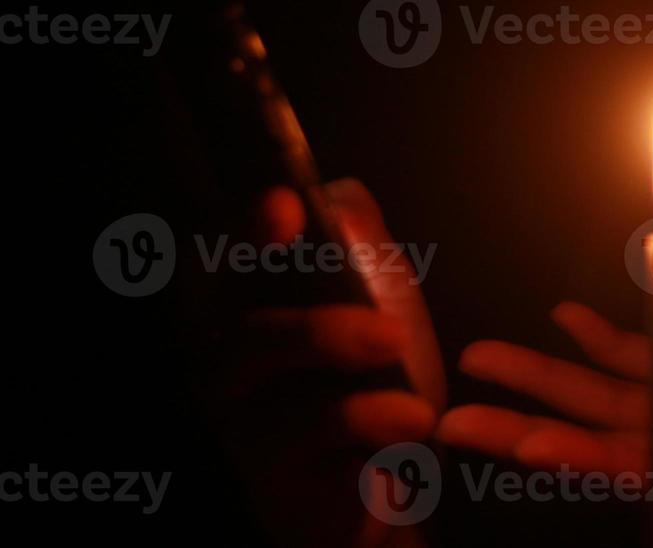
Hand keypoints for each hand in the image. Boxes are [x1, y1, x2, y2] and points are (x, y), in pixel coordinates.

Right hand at [196, 179, 441, 547]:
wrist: (386, 477)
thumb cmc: (373, 378)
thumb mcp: (381, 299)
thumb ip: (361, 244)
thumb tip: (339, 194)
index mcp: (249, 305)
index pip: (224, 255)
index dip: (245, 229)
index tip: (284, 206)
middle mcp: (228, 361)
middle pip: (242, 330)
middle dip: (313, 326)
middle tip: (390, 332)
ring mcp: (244, 422)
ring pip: (272, 394)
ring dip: (346, 382)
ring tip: (407, 380)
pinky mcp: (271, 477)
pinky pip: (308, 447)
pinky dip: (366, 426)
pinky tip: (411, 419)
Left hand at [437, 303, 652, 539]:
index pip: (649, 474)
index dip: (579, 457)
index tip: (514, 440)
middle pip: (606, 440)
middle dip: (528, 422)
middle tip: (444, 409)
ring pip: (623, 398)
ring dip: (553, 376)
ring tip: (485, 353)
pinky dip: (617, 342)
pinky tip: (572, 318)